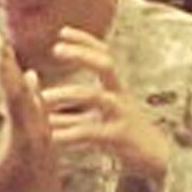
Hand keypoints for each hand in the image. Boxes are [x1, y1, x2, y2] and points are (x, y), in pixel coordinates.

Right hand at [0, 36, 64, 191]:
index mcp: (22, 134)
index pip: (12, 93)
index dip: (1, 68)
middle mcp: (37, 129)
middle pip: (22, 87)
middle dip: (7, 62)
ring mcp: (45, 133)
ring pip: (33, 96)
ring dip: (19, 73)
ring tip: (9, 52)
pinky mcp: (48, 139)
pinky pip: (41, 107)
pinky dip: (34, 91)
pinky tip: (32, 79)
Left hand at [41, 27, 173, 180]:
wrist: (154, 159)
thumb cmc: (121, 135)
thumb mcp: (96, 120)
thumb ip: (68, 114)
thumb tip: (38, 107)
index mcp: (114, 88)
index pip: (103, 55)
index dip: (85, 41)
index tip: (62, 32)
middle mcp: (119, 96)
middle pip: (105, 65)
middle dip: (81, 54)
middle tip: (56, 49)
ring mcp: (120, 115)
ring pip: (96, 96)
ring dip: (67, 93)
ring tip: (44, 96)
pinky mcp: (117, 137)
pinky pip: (90, 132)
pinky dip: (67, 135)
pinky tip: (49, 138)